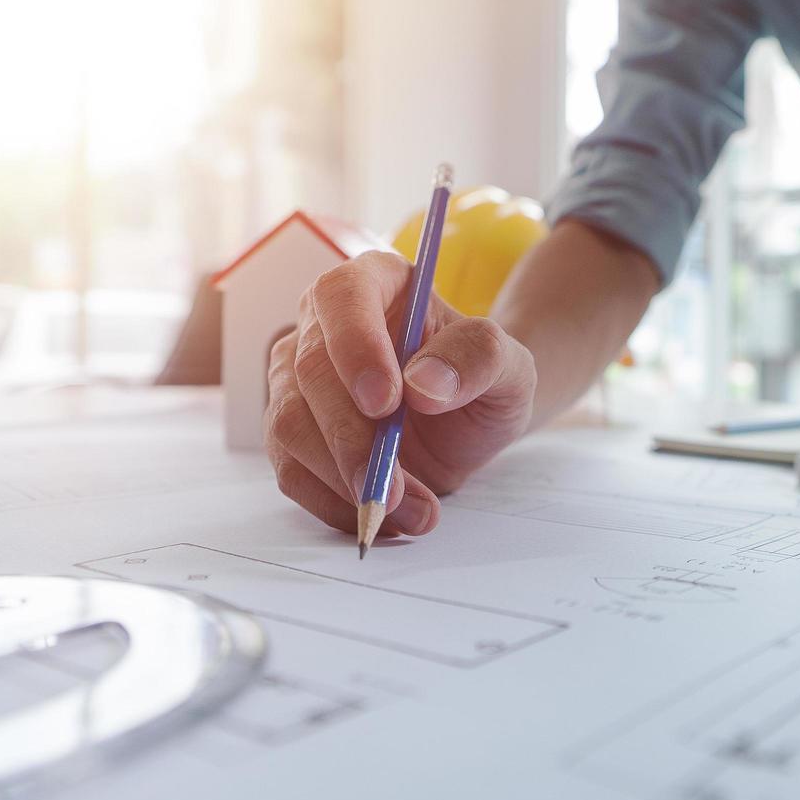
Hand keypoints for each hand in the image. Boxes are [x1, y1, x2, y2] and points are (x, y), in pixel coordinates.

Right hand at [265, 251, 535, 537]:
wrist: (468, 419)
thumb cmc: (482, 377)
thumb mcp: (509, 366)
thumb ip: (478, 359)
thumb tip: (423, 384)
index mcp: (374, 282)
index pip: (342, 296)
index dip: (355, 346)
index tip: (385, 402)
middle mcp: (324, 324)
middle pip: (310, 371)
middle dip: (352, 438)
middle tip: (394, 488)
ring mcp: (297, 378)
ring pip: (291, 425)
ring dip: (345, 479)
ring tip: (412, 512)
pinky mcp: (292, 431)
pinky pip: (291, 470)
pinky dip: (333, 503)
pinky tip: (383, 518)